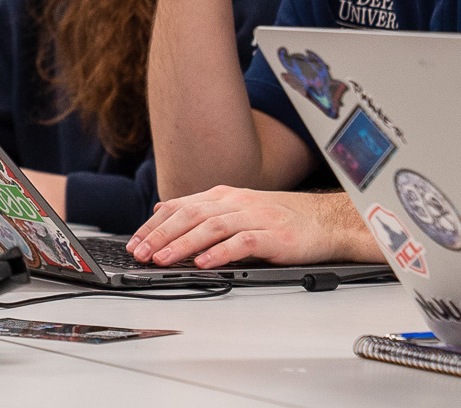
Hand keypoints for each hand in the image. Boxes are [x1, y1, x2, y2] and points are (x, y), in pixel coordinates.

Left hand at [126, 186, 379, 268]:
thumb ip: (201, 210)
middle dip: (160, 235)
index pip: (180, 207)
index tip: (134, 242)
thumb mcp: (236, 209)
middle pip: (190, 216)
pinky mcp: (274, 236)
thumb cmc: (279, 219)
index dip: (154, 225)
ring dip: (183, 244)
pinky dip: (220, 252)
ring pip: (211, 227)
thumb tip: (161, 210)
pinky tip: (203, 263)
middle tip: (140, 253)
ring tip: (162, 260)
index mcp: (223, 196)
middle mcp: (236, 203)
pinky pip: (243, 242)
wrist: (326, 221)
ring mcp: (255, 217)